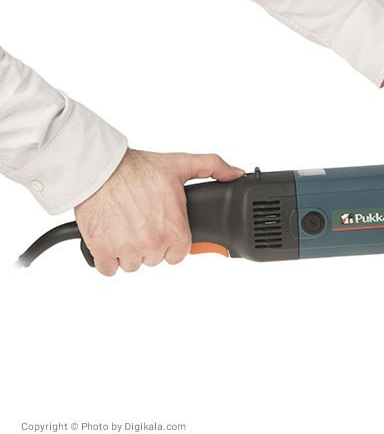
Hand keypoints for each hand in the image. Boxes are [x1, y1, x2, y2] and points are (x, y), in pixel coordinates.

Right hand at [75, 149, 244, 275]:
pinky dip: (108, 258)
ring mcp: (128, 249)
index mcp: (175, 230)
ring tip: (126, 227)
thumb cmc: (137, 168)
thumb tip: (234, 174)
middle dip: (150, 244)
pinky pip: (109, 269)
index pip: (179, 254)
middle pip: (155, 258)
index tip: (163, 229)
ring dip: (130, 251)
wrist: (99, 168)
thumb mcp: (181, 164)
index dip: (171, 241)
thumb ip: (213, 167)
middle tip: (143, 222)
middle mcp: (153, 243)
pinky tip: (111, 238)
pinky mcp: (103, 251)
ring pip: (133, 265)